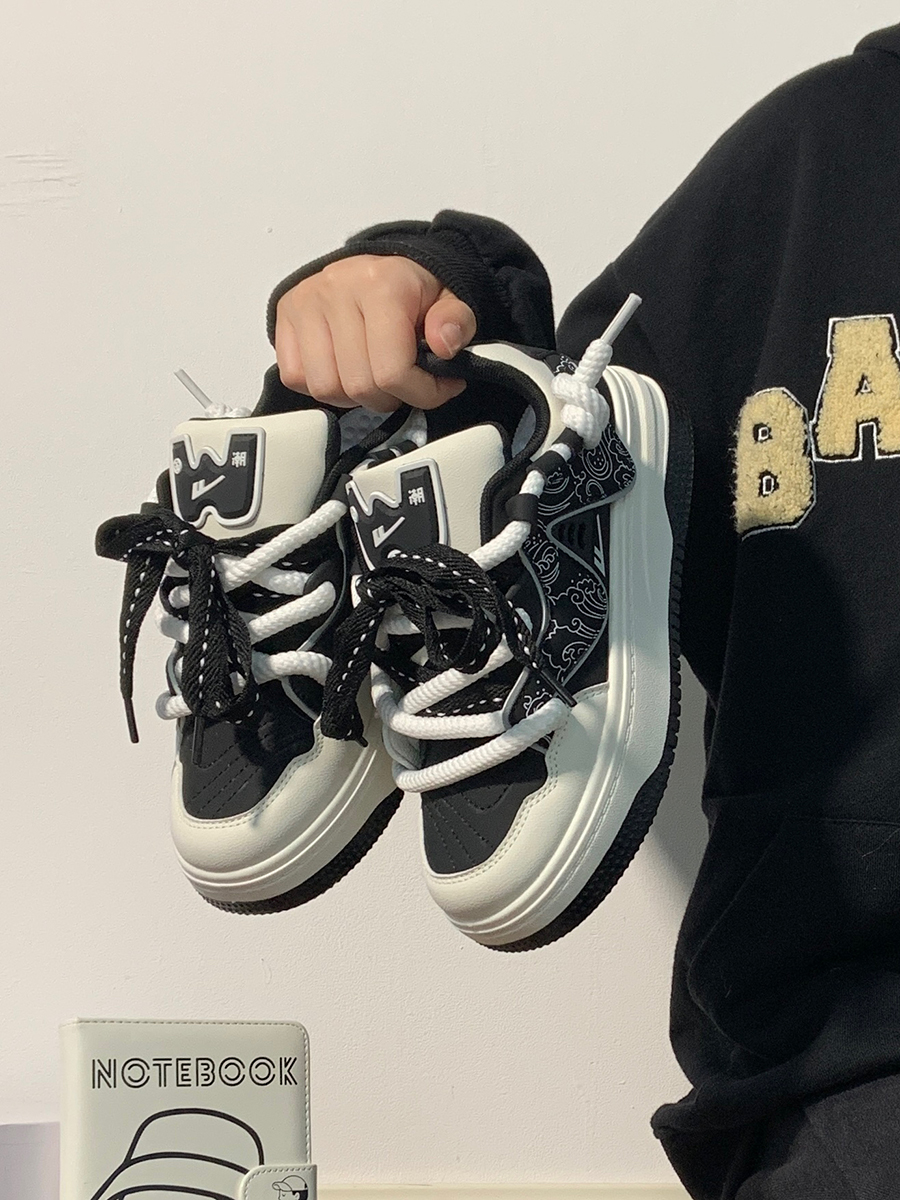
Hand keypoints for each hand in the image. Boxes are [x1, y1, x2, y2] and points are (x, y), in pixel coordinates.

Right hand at [274, 255, 476, 411]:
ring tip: (372, 376)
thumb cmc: (412, 288)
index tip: (437, 388)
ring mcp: (305, 303)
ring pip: (325, 388)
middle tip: (403, 382)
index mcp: (381, 286)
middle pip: (358, 386)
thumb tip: (445, 344)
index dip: (420, 393)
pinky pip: (296, 377)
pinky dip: (322, 386)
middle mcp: (336, 290)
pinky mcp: (284, 315)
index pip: (392, 371)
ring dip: (353, 396)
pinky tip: (344, 370)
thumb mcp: (450, 300)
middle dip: (389, 397)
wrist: (381, 264)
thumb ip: (456, 321)